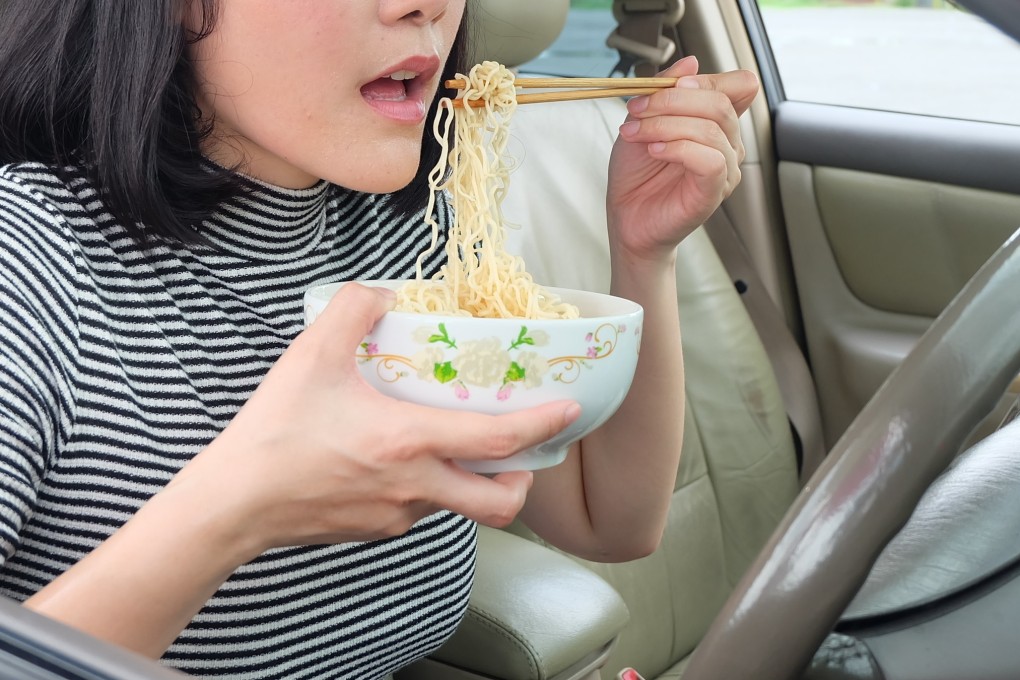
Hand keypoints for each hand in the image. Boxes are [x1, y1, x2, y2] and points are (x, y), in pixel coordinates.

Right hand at [169, 283, 579, 557]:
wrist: (233, 504)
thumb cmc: (273, 434)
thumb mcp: (311, 355)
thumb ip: (355, 310)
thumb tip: (386, 295)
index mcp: (408, 443)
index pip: (497, 439)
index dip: (542, 425)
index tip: (569, 411)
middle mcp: (415, 487)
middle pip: (499, 503)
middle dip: (525, 480)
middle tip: (525, 450)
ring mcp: (397, 515)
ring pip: (459, 506)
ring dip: (474, 480)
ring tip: (462, 445)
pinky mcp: (377, 530)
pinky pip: (423, 510)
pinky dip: (433, 488)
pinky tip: (407, 460)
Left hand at [607, 55, 759, 261]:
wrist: (627, 216)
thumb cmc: (637, 172)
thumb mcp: (643, 118)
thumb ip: (665, 89)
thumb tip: (690, 62)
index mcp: (717, 122)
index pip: (737, 85)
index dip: (702, 80)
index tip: (659, 89)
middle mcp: (728, 143)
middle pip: (720, 102)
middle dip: (671, 101)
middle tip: (636, 110)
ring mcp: (726, 168)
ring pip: (712, 128)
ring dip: (666, 124)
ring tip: (637, 134)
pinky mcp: (715, 191)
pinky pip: (711, 159)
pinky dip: (678, 148)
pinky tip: (655, 151)